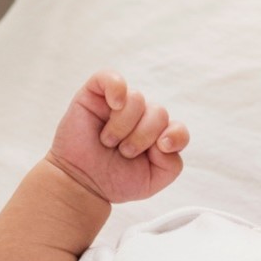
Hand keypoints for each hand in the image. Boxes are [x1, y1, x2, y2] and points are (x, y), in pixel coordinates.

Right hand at [46, 70, 189, 202]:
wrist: (82, 183)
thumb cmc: (116, 180)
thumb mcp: (154, 179)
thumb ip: (172, 163)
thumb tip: (165, 139)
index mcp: (158, 135)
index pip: (178, 128)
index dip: (175, 137)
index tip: (160, 149)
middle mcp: (141, 116)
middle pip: (159, 113)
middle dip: (142, 137)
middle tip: (124, 152)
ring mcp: (119, 104)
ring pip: (137, 99)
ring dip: (123, 126)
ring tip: (109, 141)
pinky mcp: (94, 95)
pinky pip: (110, 77)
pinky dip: (116, 88)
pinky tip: (114, 105)